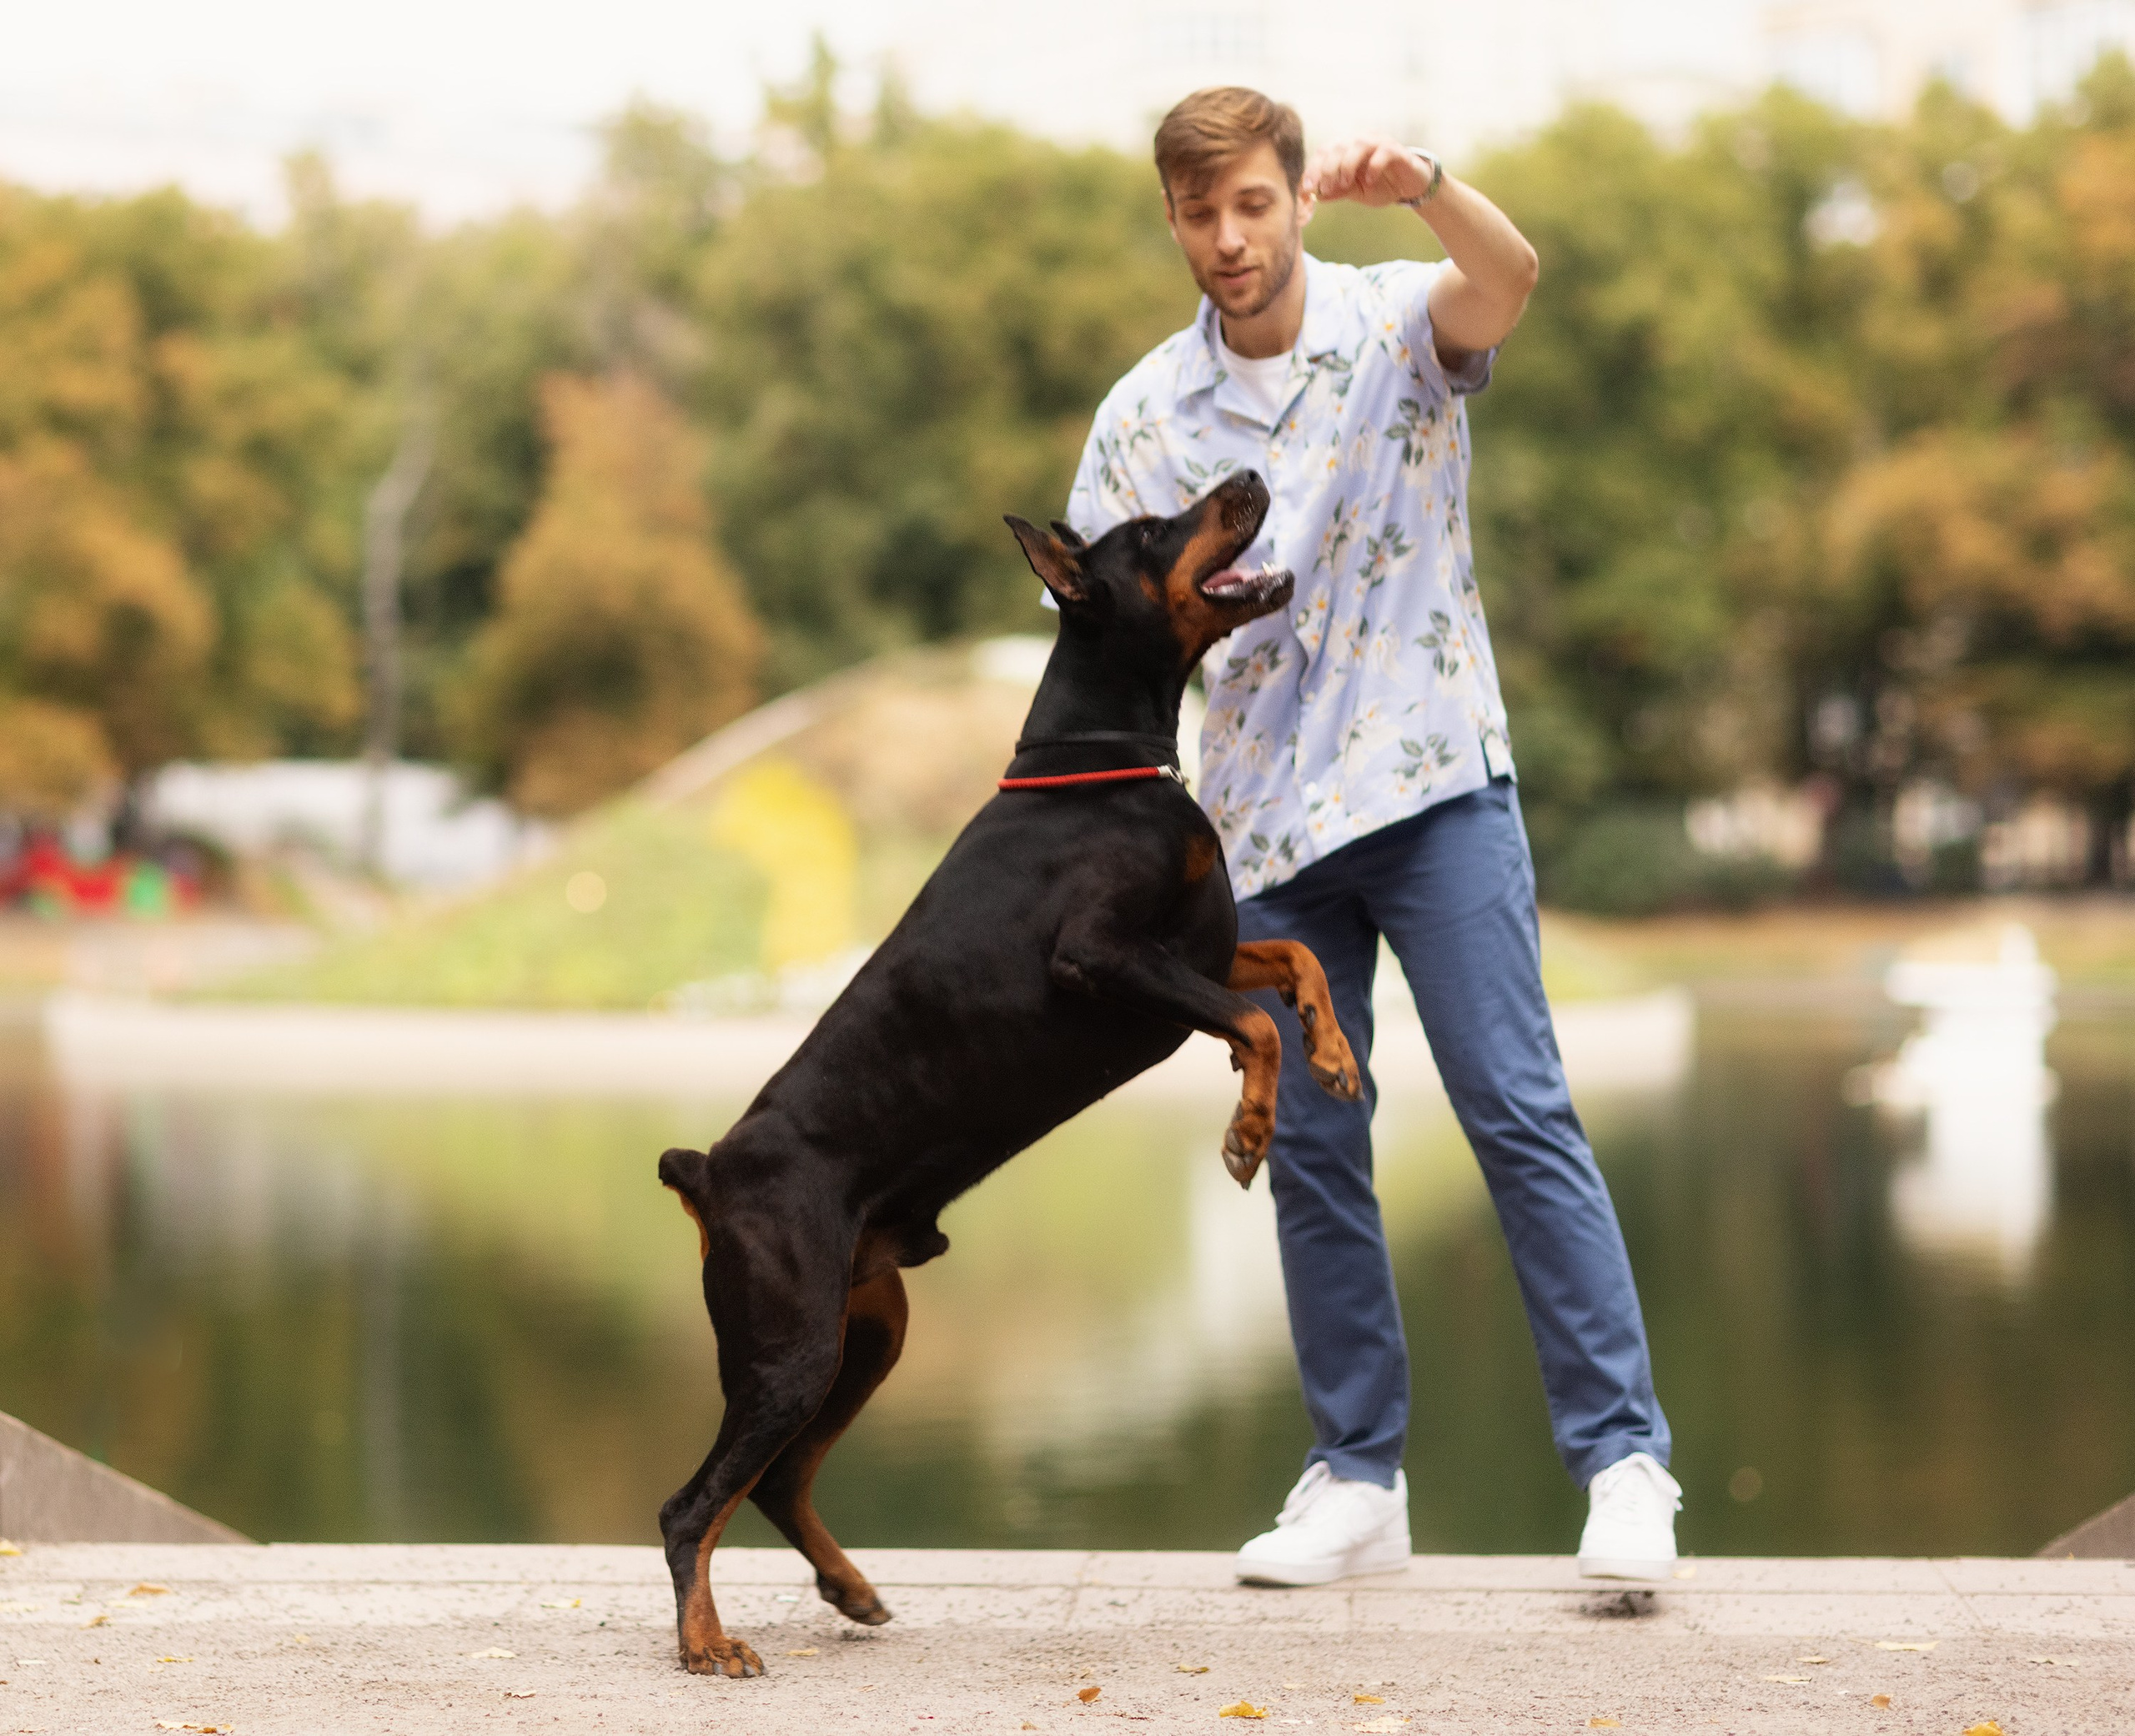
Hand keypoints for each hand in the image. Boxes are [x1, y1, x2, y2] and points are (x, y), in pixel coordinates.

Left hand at [1302, 139, 1431, 207]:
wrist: (1410, 187)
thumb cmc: (1381, 186)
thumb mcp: (1357, 193)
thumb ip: (1338, 191)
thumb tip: (1317, 196)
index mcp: (1347, 148)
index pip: (1324, 151)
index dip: (1313, 168)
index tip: (1307, 189)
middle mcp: (1361, 140)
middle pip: (1337, 146)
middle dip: (1327, 169)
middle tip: (1325, 189)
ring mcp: (1379, 143)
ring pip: (1358, 145)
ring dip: (1347, 165)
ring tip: (1345, 184)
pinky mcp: (1397, 150)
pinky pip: (1383, 153)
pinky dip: (1373, 166)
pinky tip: (1370, 181)